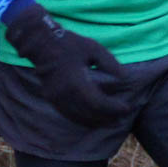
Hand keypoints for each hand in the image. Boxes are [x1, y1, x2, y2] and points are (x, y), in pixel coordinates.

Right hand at [5, 3, 128, 125]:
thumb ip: (110, 63)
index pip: (98, 103)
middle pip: (90, 114)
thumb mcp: (93, 48)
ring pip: (79, 118)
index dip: (114, 108)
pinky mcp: (51, 99)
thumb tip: (125, 77)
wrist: (41, 43)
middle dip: (108, 118)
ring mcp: (56, 98)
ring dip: (96, 122)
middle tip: (122, 118)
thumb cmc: (69, 44)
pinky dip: (82, 120)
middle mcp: (65, 94)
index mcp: (77, 82)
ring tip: (111, 122)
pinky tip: (93, 120)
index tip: (126, 107)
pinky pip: (69, 115)